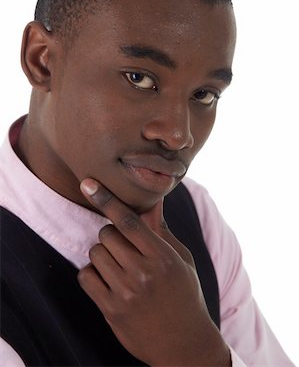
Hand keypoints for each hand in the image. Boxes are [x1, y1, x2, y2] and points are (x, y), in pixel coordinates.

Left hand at [78, 178, 230, 366]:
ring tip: (119, 266)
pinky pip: (86, 277)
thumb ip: (161, 231)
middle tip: (124, 247)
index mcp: (163, 257)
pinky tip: (107, 279)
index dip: (107, 199)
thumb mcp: (180, 260)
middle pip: (107, 234)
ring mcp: (126, 293)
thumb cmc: (185, 295)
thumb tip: (152, 201)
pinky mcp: (111, 310)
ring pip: (95, 254)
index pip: (129, 221)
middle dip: (111, 235)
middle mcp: (143, 273)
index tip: (89, 184)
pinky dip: (92, 273)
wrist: (184, 345)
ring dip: (103, 255)